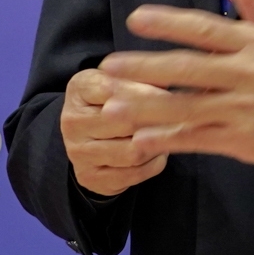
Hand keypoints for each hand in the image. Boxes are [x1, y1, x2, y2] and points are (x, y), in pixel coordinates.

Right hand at [60, 68, 169, 197]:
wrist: (87, 137)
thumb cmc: (111, 101)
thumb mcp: (122, 81)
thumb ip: (144, 77)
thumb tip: (171, 77)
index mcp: (79, 88)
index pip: (115, 89)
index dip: (147, 94)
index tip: (171, 97)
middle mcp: (71, 120)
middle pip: (126, 122)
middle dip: (157, 121)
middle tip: (182, 120)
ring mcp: (78, 151)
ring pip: (133, 152)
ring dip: (158, 145)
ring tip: (170, 135)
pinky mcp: (89, 177)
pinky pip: (134, 174)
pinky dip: (154, 163)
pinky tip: (158, 153)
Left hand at [96, 0, 253, 167]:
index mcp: (252, 44)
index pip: (204, 30)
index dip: (169, 23)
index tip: (135, 18)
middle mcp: (245, 76)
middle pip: (189, 70)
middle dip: (147, 67)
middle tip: (108, 66)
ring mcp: (242, 110)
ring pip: (188, 108)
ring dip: (149, 108)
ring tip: (112, 107)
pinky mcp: (241, 140)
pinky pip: (200, 139)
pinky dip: (171, 140)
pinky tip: (141, 139)